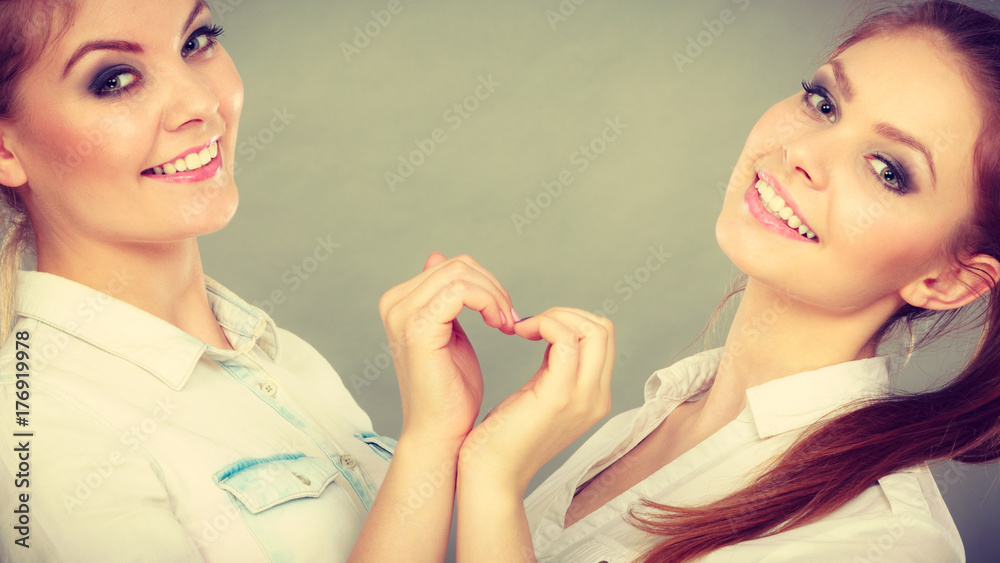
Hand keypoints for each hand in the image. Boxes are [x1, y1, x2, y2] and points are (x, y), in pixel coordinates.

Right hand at [378, 253, 517, 445]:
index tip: (504, 314)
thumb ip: (445, 299)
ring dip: (494, 295)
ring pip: (461, 273)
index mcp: (399, 302)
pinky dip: (489, 302)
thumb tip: (437, 257)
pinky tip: (501, 326)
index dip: (486, 284)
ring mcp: (403, 314)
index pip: (450, 266)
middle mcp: (394, 303)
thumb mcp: (450, 334)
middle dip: (493, 288)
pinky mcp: (418, 327)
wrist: (441, 434)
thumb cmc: (450, 392)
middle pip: (458, 265)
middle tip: (510, 319)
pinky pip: (461, 291)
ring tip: (506, 324)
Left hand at [458, 308, 613, 493]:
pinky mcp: (558, 396)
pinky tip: (520, 333)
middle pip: (604, 329)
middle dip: (566, 313)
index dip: (571, 320)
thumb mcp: (539, 392)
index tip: (536, 328)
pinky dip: (544, 323)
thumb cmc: (504, 435)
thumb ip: (554, 365)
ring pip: (593, 329)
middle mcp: (597, 398)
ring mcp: (582, 398)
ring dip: (556, 316)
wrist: (491, 475)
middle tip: (531, 324)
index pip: (603, 338)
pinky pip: (565, 339)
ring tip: (524, 328)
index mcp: (594, 396)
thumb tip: (553, 330)